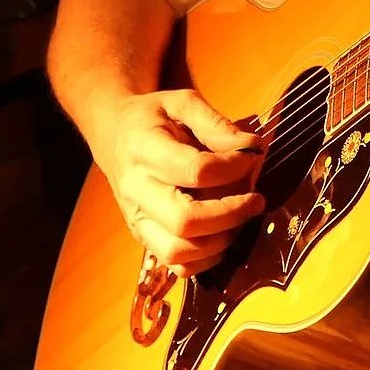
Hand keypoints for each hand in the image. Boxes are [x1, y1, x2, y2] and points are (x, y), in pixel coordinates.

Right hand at [93, 89, 266, 268]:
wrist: (113, 135)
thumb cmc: (153, 118)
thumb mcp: (182, 103)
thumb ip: (216, 124)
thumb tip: (251, 150)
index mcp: (143, 149)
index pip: (195, 170)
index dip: (234, 168)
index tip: (253, 157)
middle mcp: (135, 190)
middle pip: (185, 220)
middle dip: (232, 213)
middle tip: (256, 200)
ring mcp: (137, 219)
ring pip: (179, 252)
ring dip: (222, 240)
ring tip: (241, 218)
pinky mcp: (143, 238)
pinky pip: (177, 266)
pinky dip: (208, 259)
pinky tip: (224, 234)